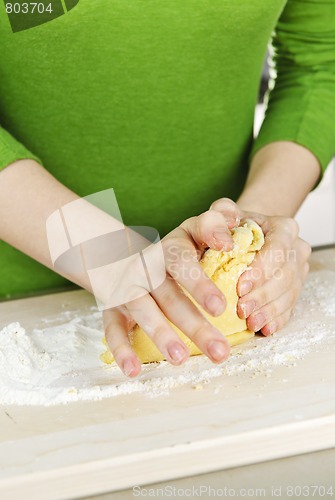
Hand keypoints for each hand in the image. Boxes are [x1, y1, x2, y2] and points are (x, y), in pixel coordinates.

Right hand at [103, 199, 241, 376]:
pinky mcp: (112, 308)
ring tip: (181, 359)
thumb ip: (215, 226)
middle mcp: (147, 267)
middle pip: (169, 294)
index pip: (182, 260)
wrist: (125, 252)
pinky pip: (112, 328)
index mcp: (171, 249)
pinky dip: (121, 349)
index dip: (199, 281)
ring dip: (161, 334)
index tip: (220, 306)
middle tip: (220, 348)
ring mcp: (127, 288)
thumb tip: (233, 225)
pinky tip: (133, 370)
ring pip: (143, 310)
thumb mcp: (194, 232)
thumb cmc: (176, 251)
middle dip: (194, 323)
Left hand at [234, 213, 310, 335]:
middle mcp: (297, 249)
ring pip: (289, 294)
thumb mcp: (222, 213)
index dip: (261, 270)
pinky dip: (276, 319)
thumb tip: (226, 228)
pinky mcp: (294, 290)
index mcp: (284, 228)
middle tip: (241, 309)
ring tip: (249, 322)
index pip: (278, 248)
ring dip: (269, 311)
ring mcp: (298, 271)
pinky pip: (290, 308)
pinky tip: (265, 328)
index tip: (240, 285)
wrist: (242, 236)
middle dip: (262, 295)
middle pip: (285, 275)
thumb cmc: (232, 226)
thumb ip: (221, 212)